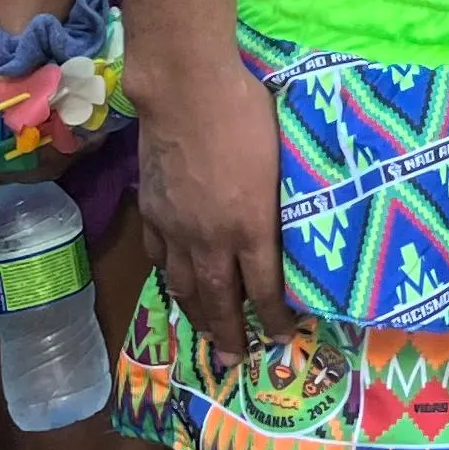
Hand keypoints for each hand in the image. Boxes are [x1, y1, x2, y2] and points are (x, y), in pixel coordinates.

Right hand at [132, 59, 298, 379]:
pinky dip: (170, 277)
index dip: (275, 317)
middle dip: (230, 333)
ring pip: (186, 285)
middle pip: (221, 299)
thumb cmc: (249, 114)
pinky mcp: (153, 211)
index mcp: (252, 226)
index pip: (267, 288)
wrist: (188, 91)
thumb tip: (295, 224)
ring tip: (206, 333)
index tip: (282, 337)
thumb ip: (285, 201)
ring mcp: (177, 228)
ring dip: (198, 314)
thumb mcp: (285, 159)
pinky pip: (160, 257)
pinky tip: (176, 283)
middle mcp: (212, 238)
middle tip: (235, 358)